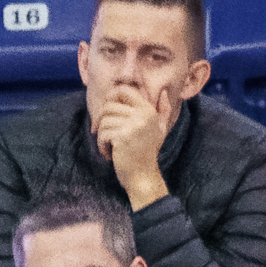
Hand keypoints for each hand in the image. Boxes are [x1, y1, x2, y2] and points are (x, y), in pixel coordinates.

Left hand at [93, 83, 173, 209]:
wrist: (143, 177)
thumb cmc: (148, 152)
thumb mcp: (160, 129)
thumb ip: (163, 110)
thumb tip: (163, 92)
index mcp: (148, 110)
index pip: (124, 90)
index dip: (111, 97)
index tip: (108, 112)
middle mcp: (143, 115)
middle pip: (109, 105)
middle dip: (103, 120)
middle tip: (106, 134)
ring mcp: (133, 125)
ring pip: (104, 120)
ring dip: (102, 135)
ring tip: (110, 147)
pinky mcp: (123, 137)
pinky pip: (102, 133)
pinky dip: (102, 145)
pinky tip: (109, 154)